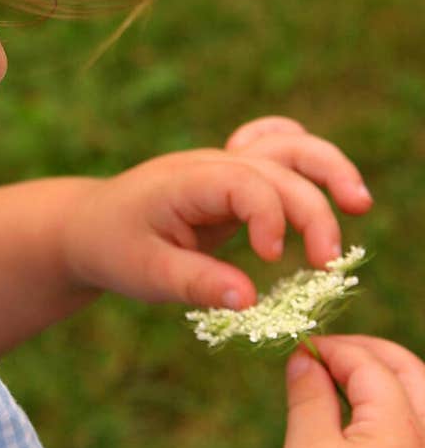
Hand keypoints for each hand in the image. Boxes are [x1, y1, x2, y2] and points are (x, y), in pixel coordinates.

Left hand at [59, 116, 371, 307]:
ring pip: (287, 147)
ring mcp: (224, 165)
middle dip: (312, 210)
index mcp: (185, 181)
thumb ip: (196, 283)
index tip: (273, 259)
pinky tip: (331, 187)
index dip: (270, 216)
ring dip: (327, 171)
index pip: (245, 181)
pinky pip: (276, 150)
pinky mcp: (233, 179)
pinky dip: (306, 159)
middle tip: (327, 263)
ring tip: (360, 205)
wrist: (88, 226)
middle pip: (278, 166)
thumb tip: (249, 300)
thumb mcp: (145, 273)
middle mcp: (210, 164)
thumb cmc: (113, 248)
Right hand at [277, 335, 424, 447]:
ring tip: (346, 374)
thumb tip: (303, 357)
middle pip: (413, 374)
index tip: (301, 347)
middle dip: (371, 354)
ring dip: (389, 379)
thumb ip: (310, 393)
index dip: (335, 350)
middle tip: (328, 350)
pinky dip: (397, 409)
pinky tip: (362, 411)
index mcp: (408, 433)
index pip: (373, 370)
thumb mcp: (307, 446)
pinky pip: (422, 431)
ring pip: (424, 400)